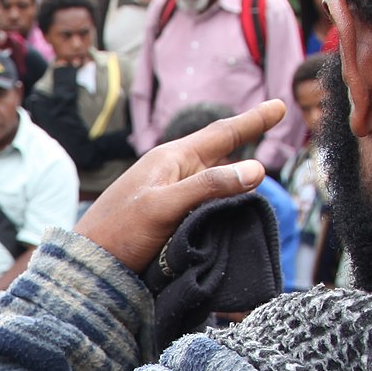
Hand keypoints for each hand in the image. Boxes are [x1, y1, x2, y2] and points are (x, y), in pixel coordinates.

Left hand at [78, 100, 284, 272]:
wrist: (91, 265)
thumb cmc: (121, 231)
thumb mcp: (164, 206)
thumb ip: (208, 186)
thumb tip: (256, 169)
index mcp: (172, 158)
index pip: (222, 133)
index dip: (253, 120)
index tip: (280, 105)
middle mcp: (174, 171)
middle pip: (221, 152)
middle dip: (247, 139)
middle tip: (277, 120)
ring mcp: (172, 193)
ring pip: (215, 179)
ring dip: (238, 175)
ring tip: (261, 171)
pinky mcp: (171, 216)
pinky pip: (207, 201)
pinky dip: (225, 200)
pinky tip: (236, 206)